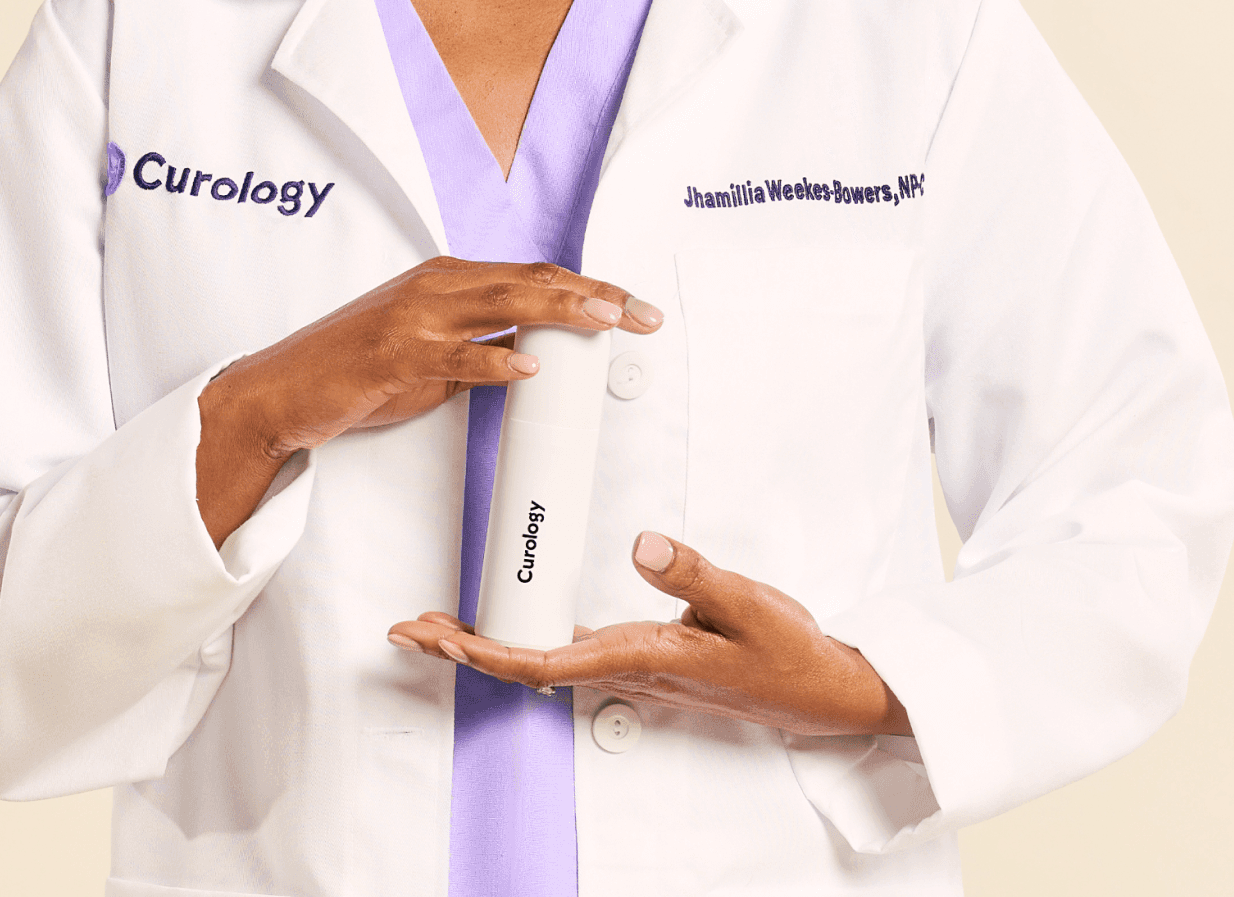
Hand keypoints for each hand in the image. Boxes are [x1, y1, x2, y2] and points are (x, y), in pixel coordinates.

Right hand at [196, 257, 660, 545]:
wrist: (283, 389)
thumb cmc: (357, 370)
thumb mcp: (431, 356)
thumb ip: (481, 349)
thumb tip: (537, 359)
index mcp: (448, 280)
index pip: (534, 276)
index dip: (589, 287)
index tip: (634, 306)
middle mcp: (436, 287)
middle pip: (530, 282)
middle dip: (592, 295)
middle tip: (641, 313)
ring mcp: (414, 318)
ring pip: (501, 305)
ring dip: (558, 313)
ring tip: (604, 321)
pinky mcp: (395, 355)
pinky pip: (455, 357)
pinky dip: (494, 362)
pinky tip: (527, 370)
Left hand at [388, 531, 910, 738]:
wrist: (824, 690)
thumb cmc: (787, 655)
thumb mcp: (749, 604)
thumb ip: (695, 573)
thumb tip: (642, 542)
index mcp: (640, 656)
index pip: (543, 659)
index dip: (483, 649)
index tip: (437, 634)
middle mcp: (626, 666)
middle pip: (525, 661)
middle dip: (463, 646)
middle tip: (409, 625)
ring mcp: (633, 664)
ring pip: (541, 656)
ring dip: (487, 640)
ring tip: (441, 620)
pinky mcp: (644, 655)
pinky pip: (568, 649)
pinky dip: (526, 633)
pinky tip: (515, 618)